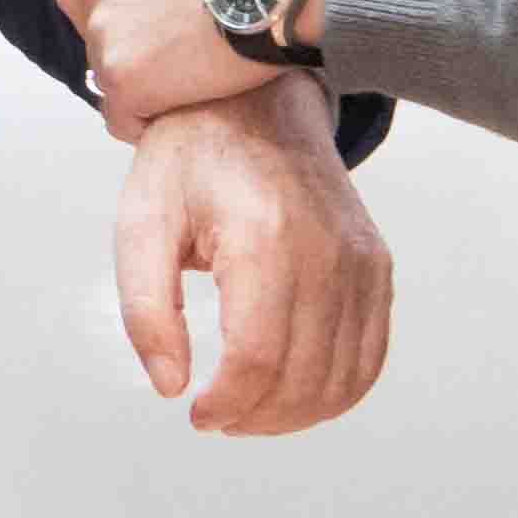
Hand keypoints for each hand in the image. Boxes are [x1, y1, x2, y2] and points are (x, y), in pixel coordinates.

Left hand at [60, 0, 275, 123]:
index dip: (121, 12)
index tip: (151, 27)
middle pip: (94, 28)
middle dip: (128, 45)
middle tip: (175, 58)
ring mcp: (105, 29)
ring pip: (108, 73)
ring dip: (143, 82)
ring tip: (192, 86)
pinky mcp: (122, 77)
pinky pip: (120, 116)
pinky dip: (144, 122)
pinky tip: (180, 116)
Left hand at [110, 74, 393, 435]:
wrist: (254, 100)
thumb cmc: (188, 161)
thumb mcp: (140, 223)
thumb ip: (147, 310)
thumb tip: (169, 387)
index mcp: (263, 239)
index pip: (256, 357)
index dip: (225, 405)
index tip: (195, 414)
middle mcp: (326, 252)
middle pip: (302, 378)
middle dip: (255, 418)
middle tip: (215, 417)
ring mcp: (362, 261)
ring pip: (343, 379)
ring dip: (295, 415)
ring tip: (248, 411)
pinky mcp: (377, 266)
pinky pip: (371, 355)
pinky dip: (336, 391)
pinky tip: (293, 395)